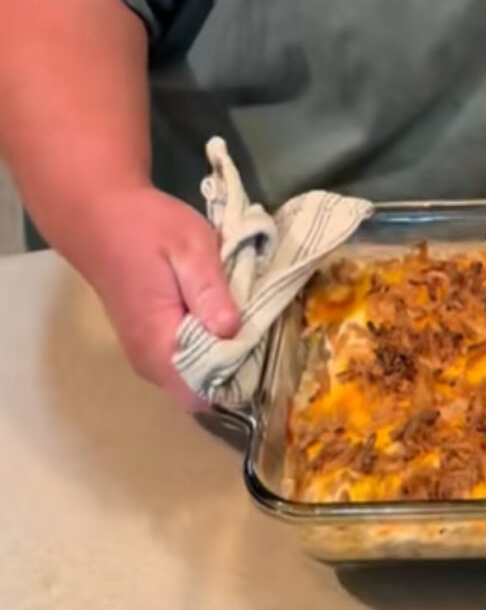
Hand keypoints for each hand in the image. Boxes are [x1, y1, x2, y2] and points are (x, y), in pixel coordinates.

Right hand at [77, 186, 239, 407]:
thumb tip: (232, 330)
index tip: (262, 343)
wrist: (100, 216)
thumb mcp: (188, 245)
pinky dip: (208, 343)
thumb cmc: (145, 227)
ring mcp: (146, 354)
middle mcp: (149, 361)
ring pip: (195, 376)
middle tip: (260, 322)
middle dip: (235, 363)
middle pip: (202, 389)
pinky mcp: (149, 341)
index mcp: (157, 343)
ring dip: (223, 352)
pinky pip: (186, 359)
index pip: (201, 393)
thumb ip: (208, 289)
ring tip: (245, 313)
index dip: (236, 375)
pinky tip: (222, 310)